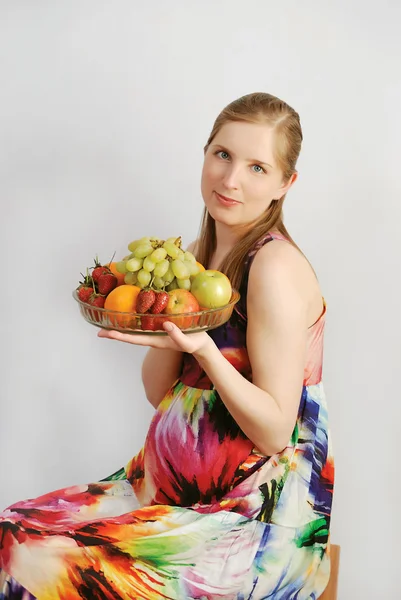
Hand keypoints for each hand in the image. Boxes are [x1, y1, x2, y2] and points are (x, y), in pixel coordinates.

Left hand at [97, 321, 212, 354]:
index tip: (106, 333)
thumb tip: (165, 324)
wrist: (201, 342)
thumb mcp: (188, 342)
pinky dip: (135, 315)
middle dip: (115, 332)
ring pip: (135, 327)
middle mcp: (152, 335)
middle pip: (130, 334)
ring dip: (122, 324)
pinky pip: (145, 319)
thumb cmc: (194, 343)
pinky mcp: (161, 323)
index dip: (120, 336)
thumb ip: (177, 335)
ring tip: (108, 319)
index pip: (134, 339)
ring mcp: (156, 330)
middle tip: (98, 331)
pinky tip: (130, 308)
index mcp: (156, 341)